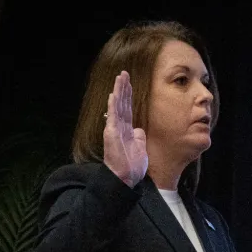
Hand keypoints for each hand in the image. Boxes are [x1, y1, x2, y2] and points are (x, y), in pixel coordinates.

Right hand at [103, 71, 147, 186]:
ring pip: (117, 106)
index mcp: (127, 130)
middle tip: (124, 73)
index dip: (128, 96)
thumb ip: (139, 136)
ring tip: (120, 77)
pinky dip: (114, 105)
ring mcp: (114, 129)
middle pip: (122, 103)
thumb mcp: (140, 147)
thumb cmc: (133, 166)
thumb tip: (139, 129)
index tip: (129, 83)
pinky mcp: (111, 134)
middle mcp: (119, 127)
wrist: (126, 177)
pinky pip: (113, 117)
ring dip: (119, 91)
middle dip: (123, 88)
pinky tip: (114, 94)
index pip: (127, 108)